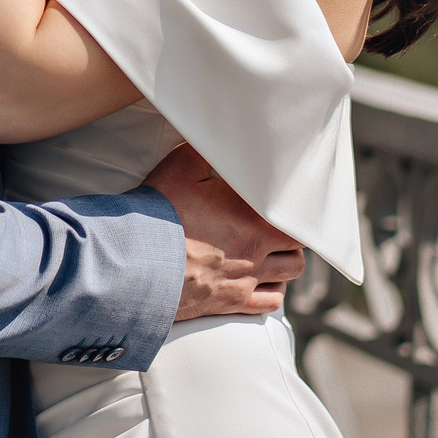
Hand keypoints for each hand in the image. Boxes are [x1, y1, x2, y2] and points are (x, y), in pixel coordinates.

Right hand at [147, 143, 302, 319]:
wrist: (138, 263)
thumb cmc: (159, 215)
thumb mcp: (180, 168)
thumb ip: (205, 149)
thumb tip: (215, 134)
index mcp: (254, 215)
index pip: (297, 211)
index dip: (296, 205)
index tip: (288, 200)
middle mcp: (258, 248)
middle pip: (299, 243)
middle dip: (293, 233)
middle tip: (279, 224)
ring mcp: (247, 278)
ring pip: (291, 272)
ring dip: (287, 260)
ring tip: (274, 251)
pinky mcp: (233, 302)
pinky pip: (271, 302)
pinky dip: (273, 291)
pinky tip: (263, 281)